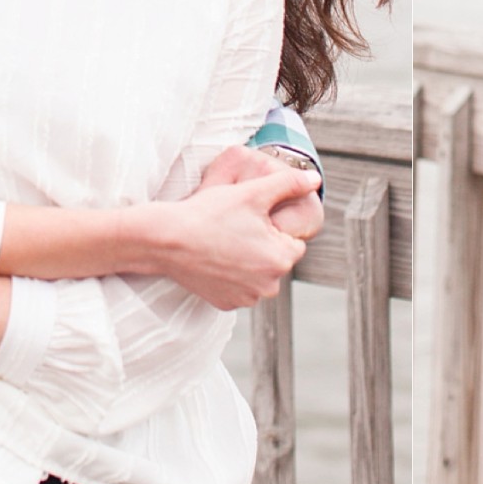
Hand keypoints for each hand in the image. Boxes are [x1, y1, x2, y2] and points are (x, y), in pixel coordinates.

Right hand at [155, 155, 317, 308]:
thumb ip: (289, 184)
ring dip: (249, 261)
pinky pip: (240, 287)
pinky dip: (232, 275)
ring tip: (224, 242)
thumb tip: (315, 179)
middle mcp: (268, 287)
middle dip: (263, 245)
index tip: (249, 219)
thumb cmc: (210, 214)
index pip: (293, 241)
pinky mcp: (226, 304)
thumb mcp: (253, 193)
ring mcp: (246, 299)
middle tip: (235, 228)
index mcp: (280, 260)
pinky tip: (215, 258)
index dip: (272, 226)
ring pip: (259, 274)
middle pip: (276, 259)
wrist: (167, 240)